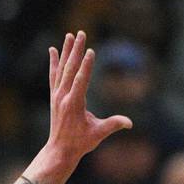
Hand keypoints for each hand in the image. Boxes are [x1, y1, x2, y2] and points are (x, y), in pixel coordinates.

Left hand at [47, 31, 131, 168]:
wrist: (60, 151)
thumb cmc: (80, 143)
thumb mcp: (98, 134)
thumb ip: (113, 125)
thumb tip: (129, 122)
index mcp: (74, 104)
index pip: (81, 80)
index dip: (86, 66)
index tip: (90, 50)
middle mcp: (63, 97)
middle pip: (70, 69)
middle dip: (76, 50)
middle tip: (80, 33)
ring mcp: (57, 96)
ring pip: (61, 69)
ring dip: (66, 52)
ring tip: (69, 36)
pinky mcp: (54, 97)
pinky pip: (54, 76)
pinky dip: (54, 63)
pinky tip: (53, 50)